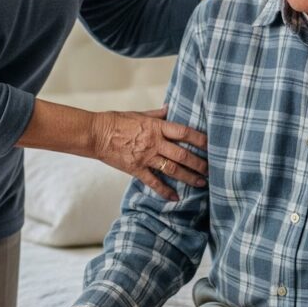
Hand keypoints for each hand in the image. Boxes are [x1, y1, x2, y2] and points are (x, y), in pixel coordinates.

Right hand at [91, 107, 207, 200]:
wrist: (96, 134)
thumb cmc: (116, 121)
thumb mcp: (139, 114)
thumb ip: (156, 115)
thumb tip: (170, 108)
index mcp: (156, 127)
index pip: (184, 132)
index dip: (200, 139)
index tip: (211, 144)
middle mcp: (154, 143)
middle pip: (182, 155)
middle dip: (199, 163)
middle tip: (211, 170)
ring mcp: (146, 157)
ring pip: (172, 170)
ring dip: (189, 177)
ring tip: (201, 183)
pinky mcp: (136, 169)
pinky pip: (154, 182)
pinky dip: (165, 191)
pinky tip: (175, 197)